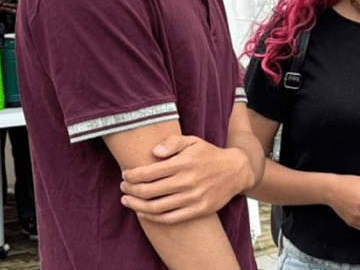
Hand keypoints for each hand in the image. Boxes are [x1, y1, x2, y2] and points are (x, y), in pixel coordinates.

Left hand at [119, 135, 254, 223]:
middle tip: (123, 187)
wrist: (236, 171)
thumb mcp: (193, 141)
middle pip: (149, 191)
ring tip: (127, 200)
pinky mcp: (199, 210)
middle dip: (131, 189)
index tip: (125, 175)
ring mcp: (193, 198)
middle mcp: (187, 181)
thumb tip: (155, 152)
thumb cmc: (209, 155)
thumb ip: (172, 142)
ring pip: (156, 207)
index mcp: (184, 163)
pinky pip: (170, 218)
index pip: (149, 172)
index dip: (132, 175)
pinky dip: (152, 218)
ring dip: (137, 205)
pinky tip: (143, 213)